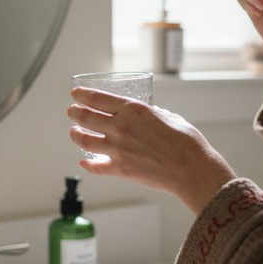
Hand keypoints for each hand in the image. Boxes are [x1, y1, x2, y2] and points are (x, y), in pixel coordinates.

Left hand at [67, 87, 236, 214]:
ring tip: (74, 132)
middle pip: (86, 117)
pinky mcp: (120, 169)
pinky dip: (88, 164)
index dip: (82, 95)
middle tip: (72, 111)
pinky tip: (83, 162)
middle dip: (74, 113)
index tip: (75, 94)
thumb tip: (149, 114)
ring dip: (75, 135)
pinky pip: (96, 166)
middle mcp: (120, 127)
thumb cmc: (185, 141)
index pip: (97, 98)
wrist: (191, 169)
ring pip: (84, 140)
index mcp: (133, 110)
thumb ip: (152, 114)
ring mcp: (118, 149)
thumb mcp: (168, 116)